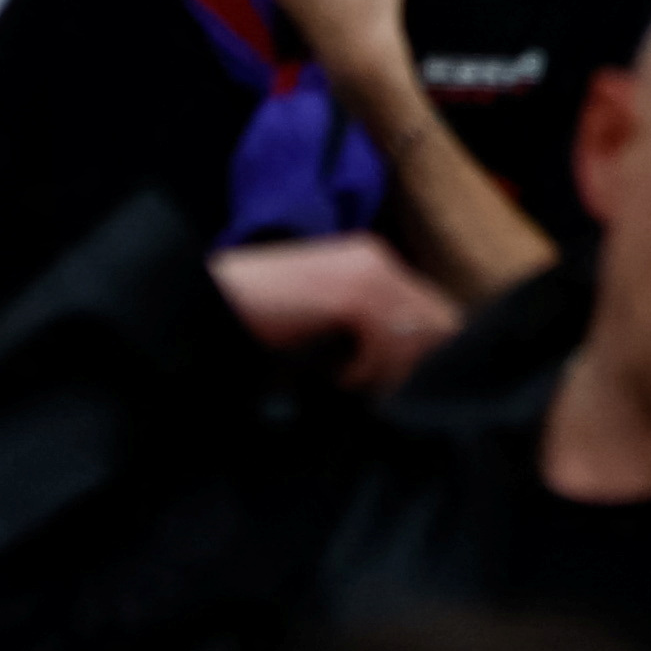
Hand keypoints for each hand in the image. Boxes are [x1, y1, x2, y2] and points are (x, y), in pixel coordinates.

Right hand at [208, 233, 458, 391]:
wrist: (215, 298)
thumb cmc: (263, 314)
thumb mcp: (325, 317)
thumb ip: (365, 330)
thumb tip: (408, 368)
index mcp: (372, 261)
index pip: (431, 310)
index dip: (421, 352)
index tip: (396, 383)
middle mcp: (376, 260)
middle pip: (435, 323)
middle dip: (411, 364)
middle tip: (376, 390)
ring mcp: (366, 273)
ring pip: (414, 338)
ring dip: (386, 371)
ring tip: (347, 382)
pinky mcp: (350, 294)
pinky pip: (384, 346)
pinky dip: (362, 371)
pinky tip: (333, 375)